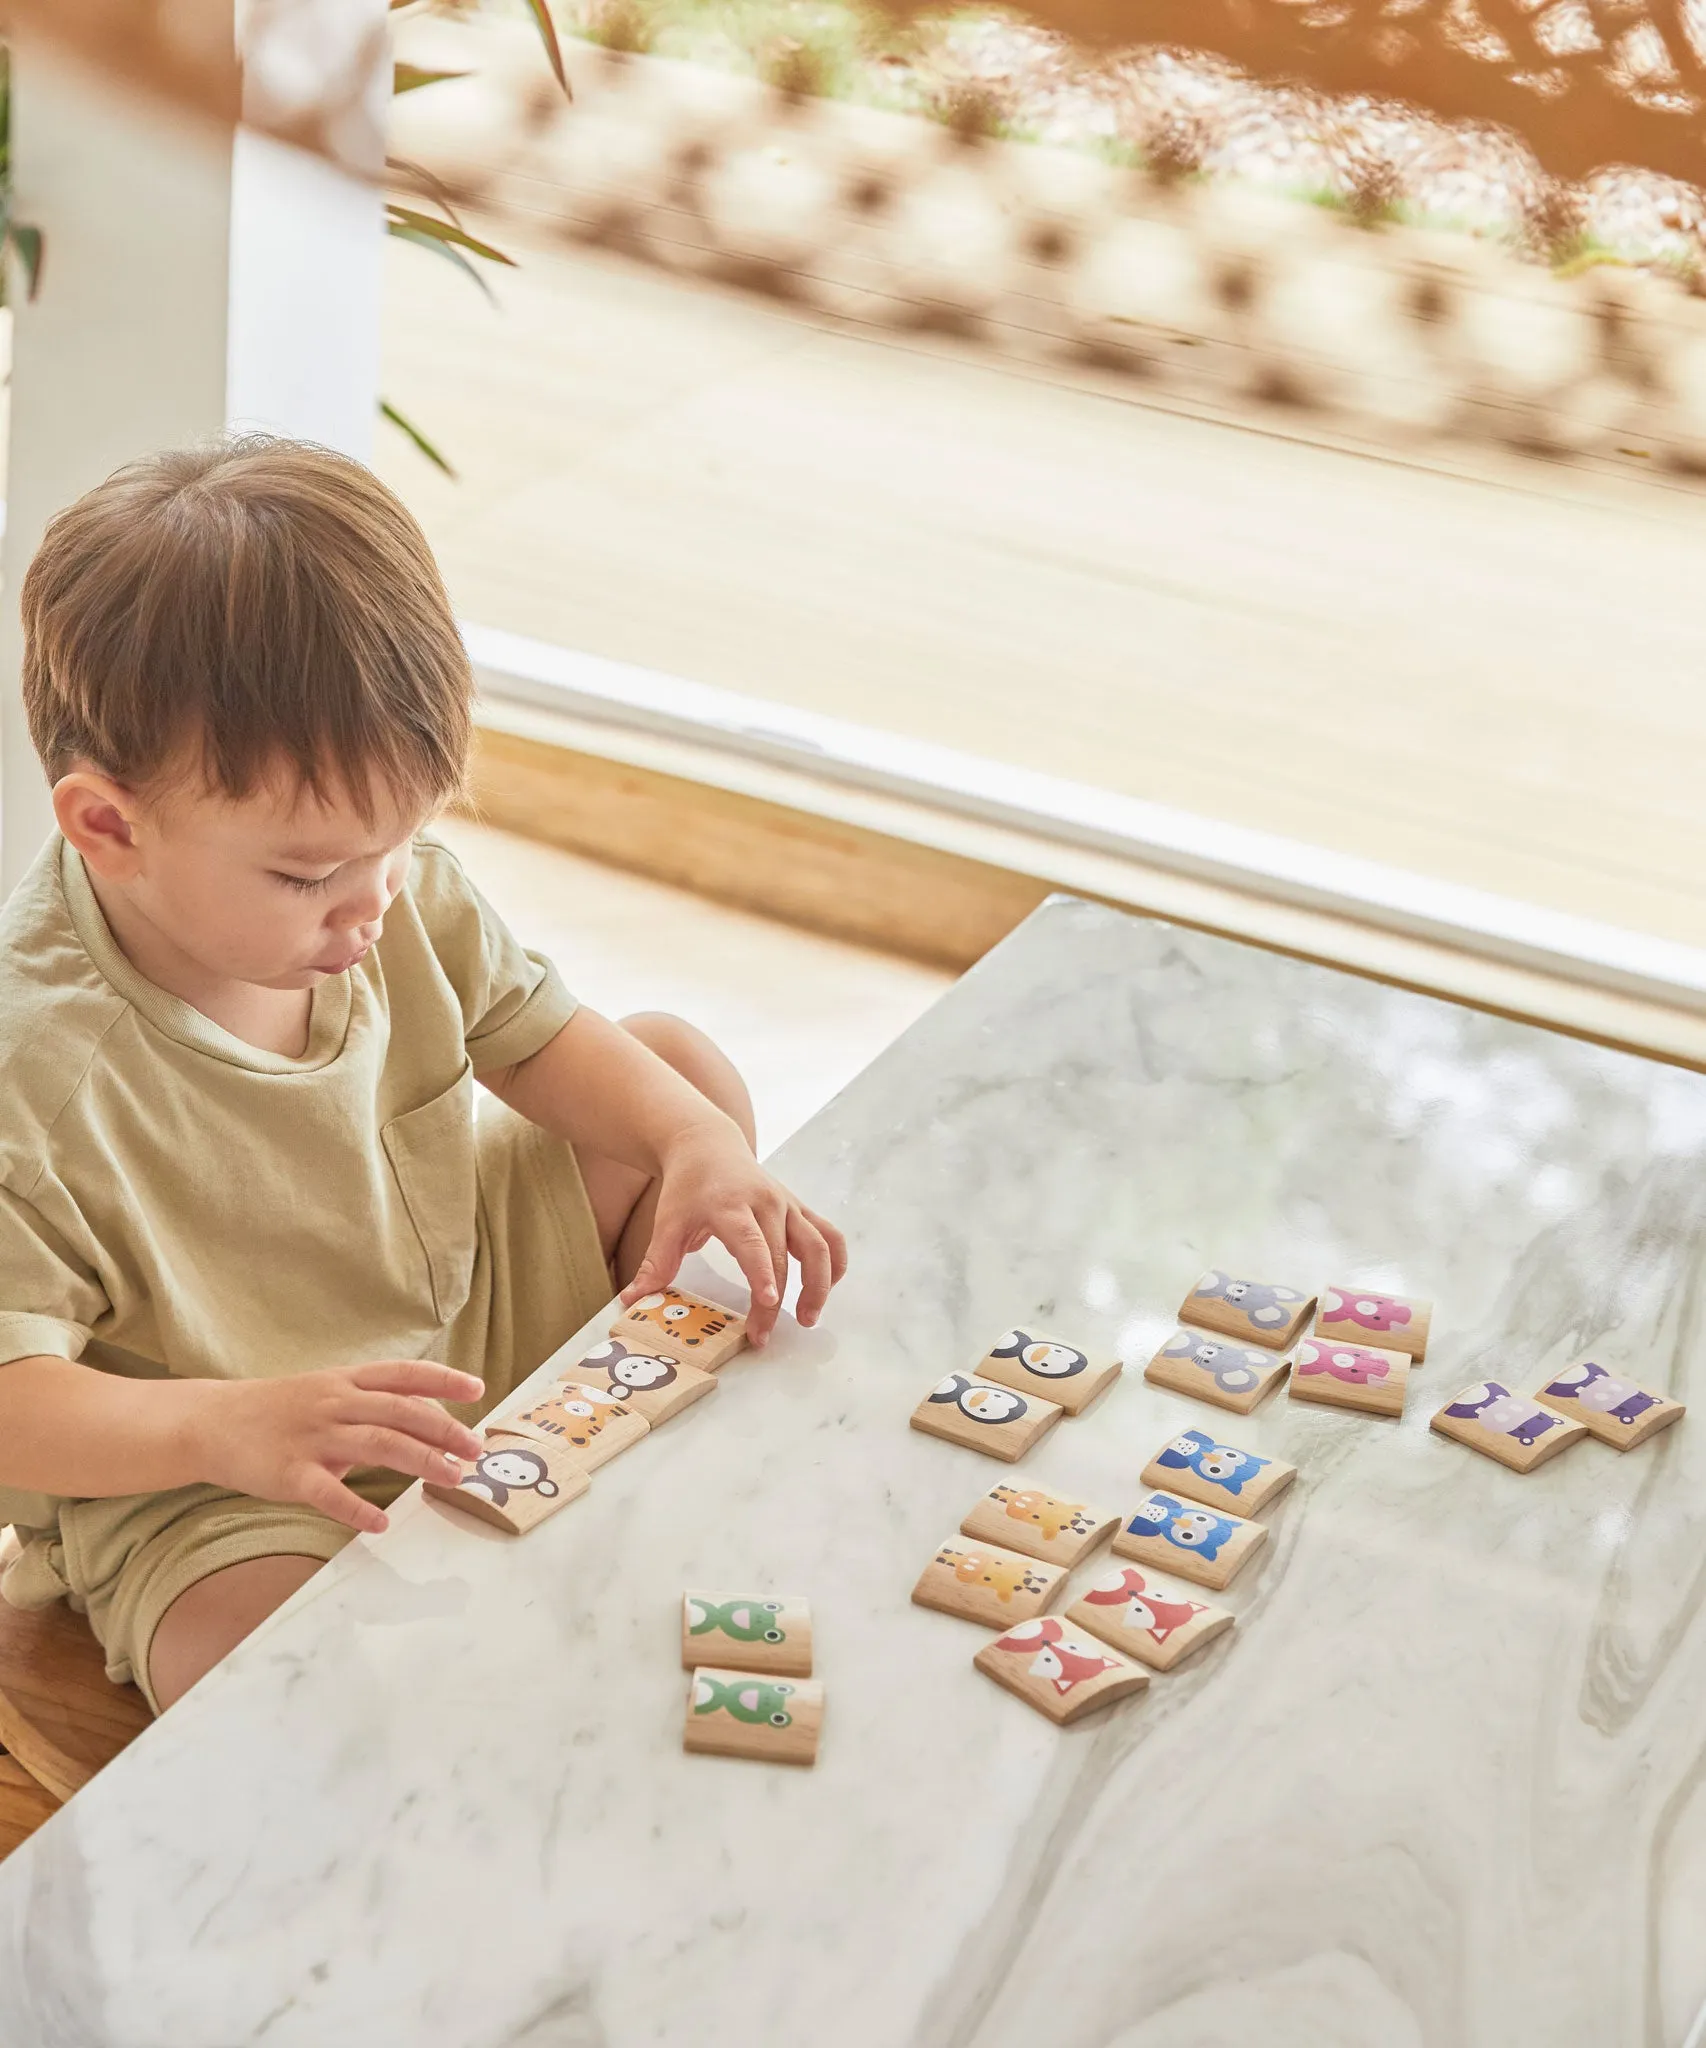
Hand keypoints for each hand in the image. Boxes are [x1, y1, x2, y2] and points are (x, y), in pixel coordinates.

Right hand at [184, 1360, 486, 1535]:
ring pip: (377, 1444)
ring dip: (420, 1462)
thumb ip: (375, 1403)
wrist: (213, 1422)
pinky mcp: (290, 1472)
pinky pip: (328, 1492)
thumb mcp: (329, 1390)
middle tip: (476, 1449)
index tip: (478, 1389)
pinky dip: (357, 1508)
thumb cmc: (281, 1409)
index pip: (403, 1374)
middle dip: (445, 1431)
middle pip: (400, 1412)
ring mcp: (312, 1436)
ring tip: (452, 1478)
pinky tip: (382, 1523)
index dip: (443, 1379)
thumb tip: (431, 1422)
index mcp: (346, 1381)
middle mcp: (334, 1403)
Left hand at [619, 1126, 847, 1345]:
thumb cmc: (687, 1188)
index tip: (768, 1302)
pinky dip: (835, 1264)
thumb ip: (655, 1264)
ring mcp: (788, 1205)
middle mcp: (766, 1204)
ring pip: (820, 1246)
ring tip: (807, 1318)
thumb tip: (631, 1301)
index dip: (762, 1272)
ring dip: (819, 1285)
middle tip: (762, 1336)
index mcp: (731, 1206)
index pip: (752, 1242)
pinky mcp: (801, 1209)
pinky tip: (825, 1289)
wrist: (708, 1145)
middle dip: (777, 1301)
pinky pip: (830, 1237)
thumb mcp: (667, 1223)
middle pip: (782, 1257)